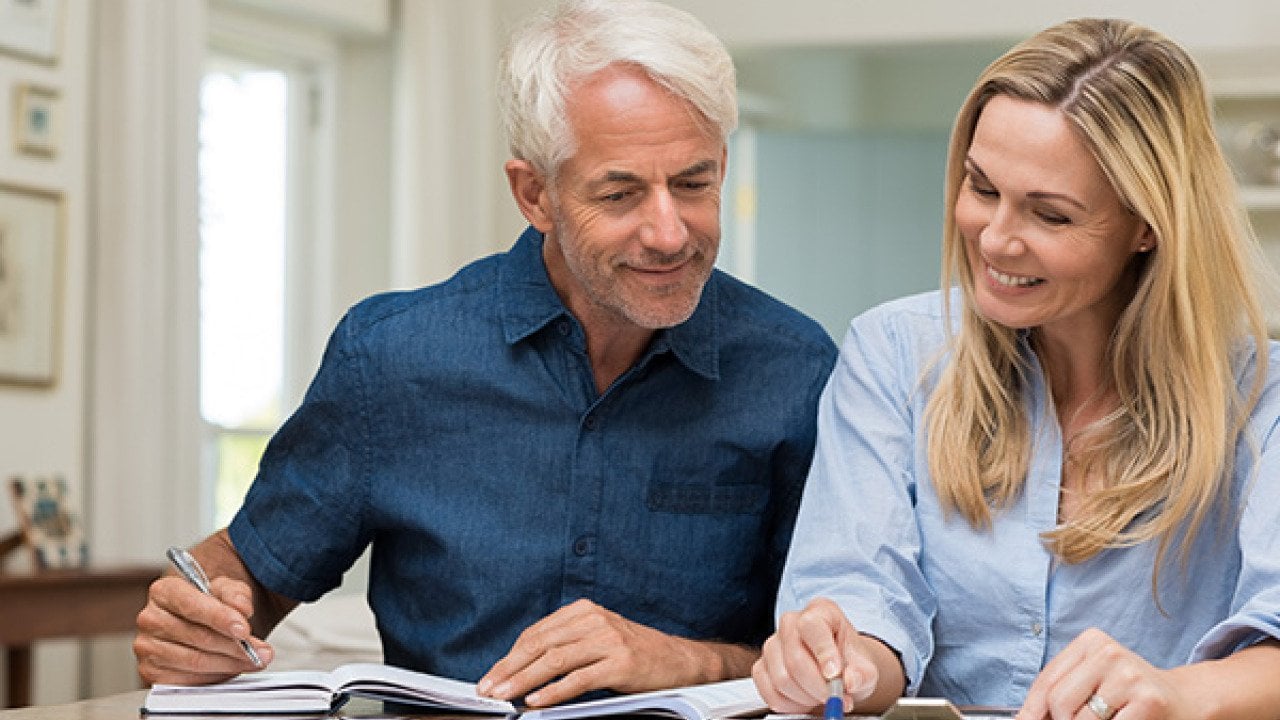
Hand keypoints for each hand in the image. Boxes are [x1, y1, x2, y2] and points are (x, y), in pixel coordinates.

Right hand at [134, 573, 272, 684]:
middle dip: (235, 646)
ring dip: (230, 663)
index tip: (244, 630)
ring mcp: (148, 648)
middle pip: (197, 637)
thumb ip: (235, 594)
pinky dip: (215, 676)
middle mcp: (150, 619)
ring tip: (253, 660)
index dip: (220, 618)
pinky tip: (231, 668)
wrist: (199, 619)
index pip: (192, 605)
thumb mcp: (226, 589)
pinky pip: (188, 680)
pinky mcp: (152, 672)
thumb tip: (242, 608)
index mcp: (164, 591)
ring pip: (195, 661)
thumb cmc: (210, 603)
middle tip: (260, 651)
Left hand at [476, 599, 739, 706]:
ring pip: (555, 661)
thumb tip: (522, 668)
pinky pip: (580, 678)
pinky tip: (536, 702)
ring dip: (523, 680)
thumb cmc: (635, 655)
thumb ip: (566, 645)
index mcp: (584, 611)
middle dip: (509, 669)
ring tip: (503, 697)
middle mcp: (595, 620)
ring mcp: (609, 640)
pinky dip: (554, 691)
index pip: (536, 633)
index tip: (491, 676)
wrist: (681, 662)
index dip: (509, 656)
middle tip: (487, 689)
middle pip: (540, 645)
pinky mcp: (621, 663)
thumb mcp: (598, 639)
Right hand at [752, 598, 881, 713]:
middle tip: (834, 698)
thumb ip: (862, 674)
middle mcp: (791, 623)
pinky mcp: (761, 667)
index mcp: (820, 611)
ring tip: (821, 697)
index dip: (822, 652)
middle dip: (817, 686)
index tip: (834, 675)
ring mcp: (772, 645)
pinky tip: (805, 701)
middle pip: (795, 658)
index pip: (811, 625)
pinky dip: (790, 705)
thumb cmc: (849, 664)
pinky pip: (770, 692)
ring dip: (805, 698)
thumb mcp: (866, 668)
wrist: (838, 673)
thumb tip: (851, 681)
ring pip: (782, 679)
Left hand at [1018, 628, 1187, 719]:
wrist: (1185, 701)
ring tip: (1109, 719)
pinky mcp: (1148, 699)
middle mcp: (1109, 653)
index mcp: (1090, 642)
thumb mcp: (1092, 681)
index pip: (1046, 681)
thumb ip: (1061, 692)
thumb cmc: (1129, 696)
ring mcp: (1129, 675)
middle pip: (1058, 701)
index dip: (1031, 711)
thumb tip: (1024, 718)